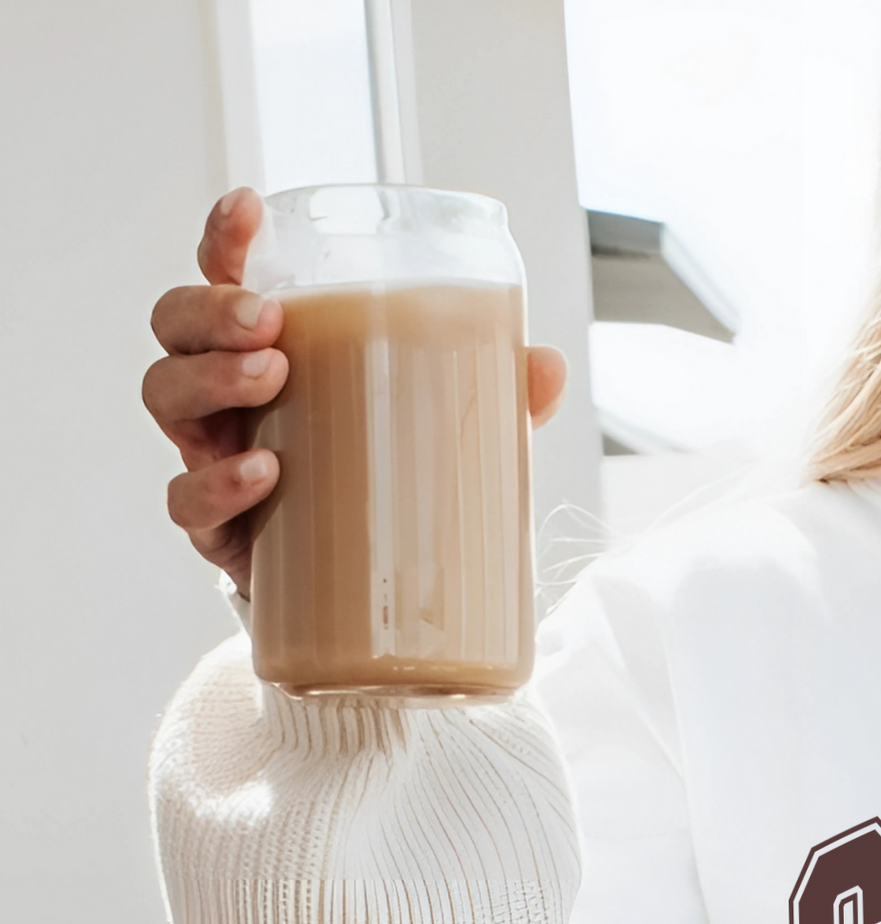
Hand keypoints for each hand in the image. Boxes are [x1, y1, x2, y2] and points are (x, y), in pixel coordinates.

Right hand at [145, 188, 569, 600]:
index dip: (225, 238)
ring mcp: (211, 456)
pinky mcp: (219, 530)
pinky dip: (218, 484)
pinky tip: (264, 473)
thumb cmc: (388, 479)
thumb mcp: (442, 428)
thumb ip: (492, 394)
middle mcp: (225, 395)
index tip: (249, 208)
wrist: (367, 592)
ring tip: (272, 374)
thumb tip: (547, 367)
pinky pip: (188, 501)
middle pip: (176, 327)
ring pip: (166, 397)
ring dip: (210, 378)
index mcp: (269, 350)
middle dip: (211, 310)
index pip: (226, 275)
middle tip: (269, 320)